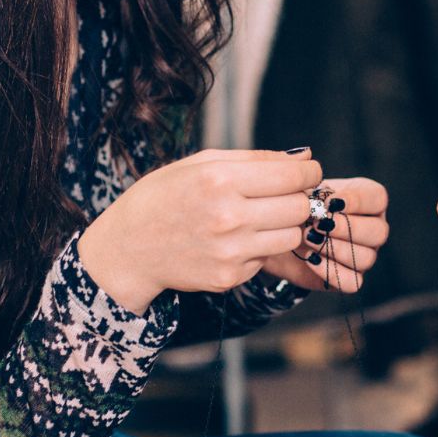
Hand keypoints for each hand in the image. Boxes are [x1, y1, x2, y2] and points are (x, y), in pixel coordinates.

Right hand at [78, 149, 321, 311]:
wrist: (128, 248)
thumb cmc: (164, 197)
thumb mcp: (200, 163)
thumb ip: (255, 159)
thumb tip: (304, 158)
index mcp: (220, 180)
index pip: (291, 177)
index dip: (309, 173)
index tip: (309, 173)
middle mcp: (228, 216)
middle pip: (298, 208)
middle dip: (298, 198)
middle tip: (285, 195)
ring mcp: (230, 251)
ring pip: (291, 236)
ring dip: (283, 225)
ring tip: (259, 217)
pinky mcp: (229, 277)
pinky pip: (267, 258)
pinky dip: (259, 248)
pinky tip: (234, 240)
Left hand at [260, 177, 387, 293]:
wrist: (273, 234)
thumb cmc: (291, 204)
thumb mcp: (296, 187)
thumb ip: (302, 174)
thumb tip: (304, 156)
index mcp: (367, 199)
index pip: (377, 198)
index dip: (357, 201)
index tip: (331, 202)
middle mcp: (371, 227)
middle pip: (378, 231)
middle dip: (347, 227)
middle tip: (318, 223)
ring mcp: (363, 254)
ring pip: (367, 257)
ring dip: (335, 249)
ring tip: (308, 239)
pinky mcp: (348, 278)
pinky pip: (353, 282)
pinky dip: (332, 271)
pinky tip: (310, 259)